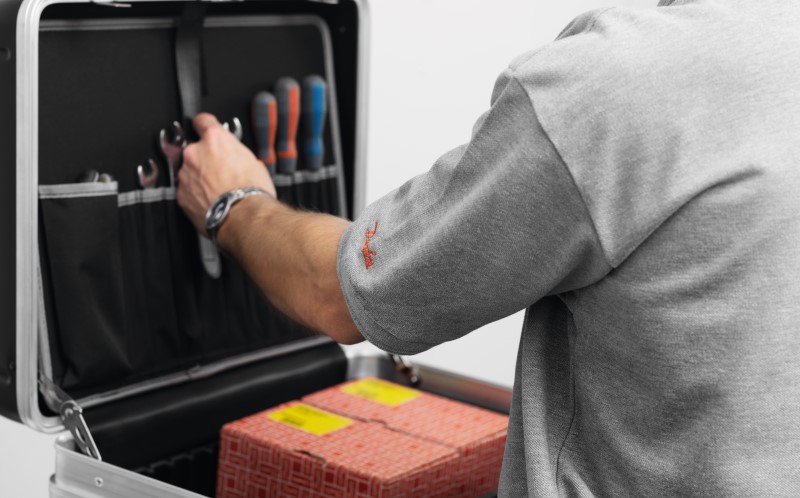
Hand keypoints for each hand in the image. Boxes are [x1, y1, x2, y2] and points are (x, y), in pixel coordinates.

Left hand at [176, 112, 276, 234]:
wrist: (243, 217)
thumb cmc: (251, 192)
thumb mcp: (254, 162)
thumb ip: (237, 154)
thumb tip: (237, 158)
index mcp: (215, 139)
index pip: (202, 120)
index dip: (205, 124)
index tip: (205, 127)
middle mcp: (195, 153)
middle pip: (196, 149)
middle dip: (206, 159)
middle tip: (222, 171)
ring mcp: (185, 174)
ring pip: (190, 170)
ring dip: (200, 177)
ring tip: (219, 190)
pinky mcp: (181, 194)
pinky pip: (187, 190)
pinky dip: (196, 194)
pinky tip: (212, 200)